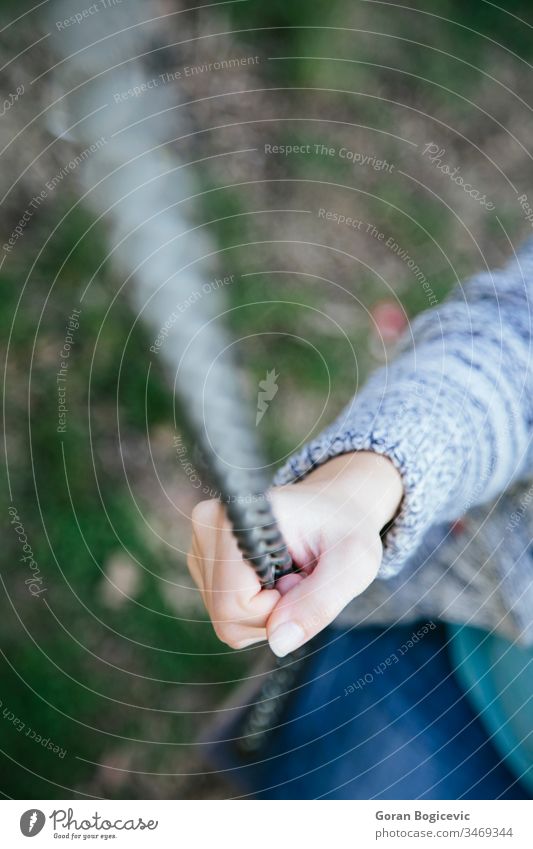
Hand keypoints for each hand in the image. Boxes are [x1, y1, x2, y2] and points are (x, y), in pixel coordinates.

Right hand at [187, 452, 402, 656]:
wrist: (333, 509)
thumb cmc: (345, 530)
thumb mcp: (352, 564)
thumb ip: (319, 603)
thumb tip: (278, 644)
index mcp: (241, 518)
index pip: (233, 603)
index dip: (275, 607)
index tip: (301, 577)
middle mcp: (208, 526)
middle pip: (225, 615)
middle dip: (272, 613)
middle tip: (300, 577)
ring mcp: (201, 544)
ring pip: (224, 619)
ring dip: (266, 612)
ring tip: (290, 574)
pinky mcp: (203, 560)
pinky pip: (225, 613)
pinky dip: (256, 609)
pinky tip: (274, 577)